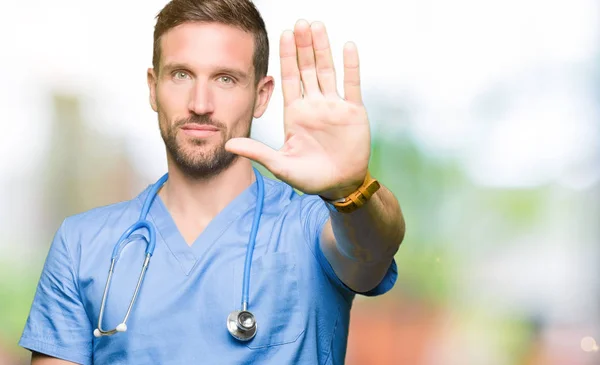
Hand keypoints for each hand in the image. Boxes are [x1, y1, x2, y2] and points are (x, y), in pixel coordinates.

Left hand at [225, 20, 370, 199]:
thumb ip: (257, 152)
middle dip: (303, 46)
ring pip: (328, 70)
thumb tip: (229, 145)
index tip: (284, 35)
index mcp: (295, 113)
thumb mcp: (281, 165)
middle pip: (307, 68)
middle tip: (300, 23)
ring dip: (323, 49)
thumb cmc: (310, 177)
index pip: (289, 78)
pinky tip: (348, 46)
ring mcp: (334, 106)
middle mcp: (314, 105)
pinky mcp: (353, 112)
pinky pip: (352, 84)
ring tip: (318, 27)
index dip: (287, 56)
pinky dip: (351, 65)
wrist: (338, 185)